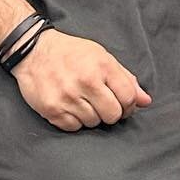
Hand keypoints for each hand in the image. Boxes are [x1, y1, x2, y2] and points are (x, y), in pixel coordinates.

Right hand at [11, 27, 152, 131]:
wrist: (34, 51)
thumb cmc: (71, 53)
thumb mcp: (102, 57)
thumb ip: (125, 79)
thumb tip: (146, 101)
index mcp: (102, 66)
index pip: (128, 97)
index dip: (129, 105)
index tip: (123, 104)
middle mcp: (86, 82)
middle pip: (112, 115)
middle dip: (111, 113)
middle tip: (103, 105)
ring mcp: (68, 97)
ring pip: (93, 123)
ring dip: (92, 116)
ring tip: (83, 101)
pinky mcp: (52, 109)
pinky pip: (74, 128)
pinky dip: (75, 121)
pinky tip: (71, 106)